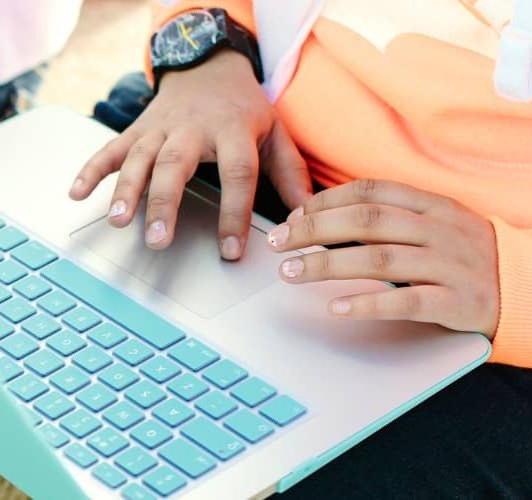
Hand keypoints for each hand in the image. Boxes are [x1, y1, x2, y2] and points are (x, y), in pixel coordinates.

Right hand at [69, 49, 311, 259]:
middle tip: (158, 241)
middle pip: (176, 165)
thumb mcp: (275, 134)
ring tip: (115, 220)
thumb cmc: (243, 107)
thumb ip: (290, 174)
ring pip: (139, 157)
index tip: (229, 251)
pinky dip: (92, 169)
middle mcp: (192, 129)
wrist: (208, 65)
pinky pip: (111, 148)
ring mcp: (160, 128)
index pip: (236, 176)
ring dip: (125, 188)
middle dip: (165, 204)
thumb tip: (306, 214)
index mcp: (232, 131)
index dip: (234, 215)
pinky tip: (76, 193)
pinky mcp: (137, 129)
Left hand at [267, 179, 499, 337]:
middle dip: (314, 230)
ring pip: (379, 258)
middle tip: (279, 243)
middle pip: (366, 221)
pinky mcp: (458, 301)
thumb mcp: (436, 224)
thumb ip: (392, 217)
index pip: (370, 193)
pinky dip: (368, 304)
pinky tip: (336, 307)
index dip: (326, 202)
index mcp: (432, 205)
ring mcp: (450, 264)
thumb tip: (326, 217)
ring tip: (292, 273)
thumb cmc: (465, 255)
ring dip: (328, 264)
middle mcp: (440, 229)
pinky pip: (407, 301)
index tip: (294, 216)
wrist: (526, 286)